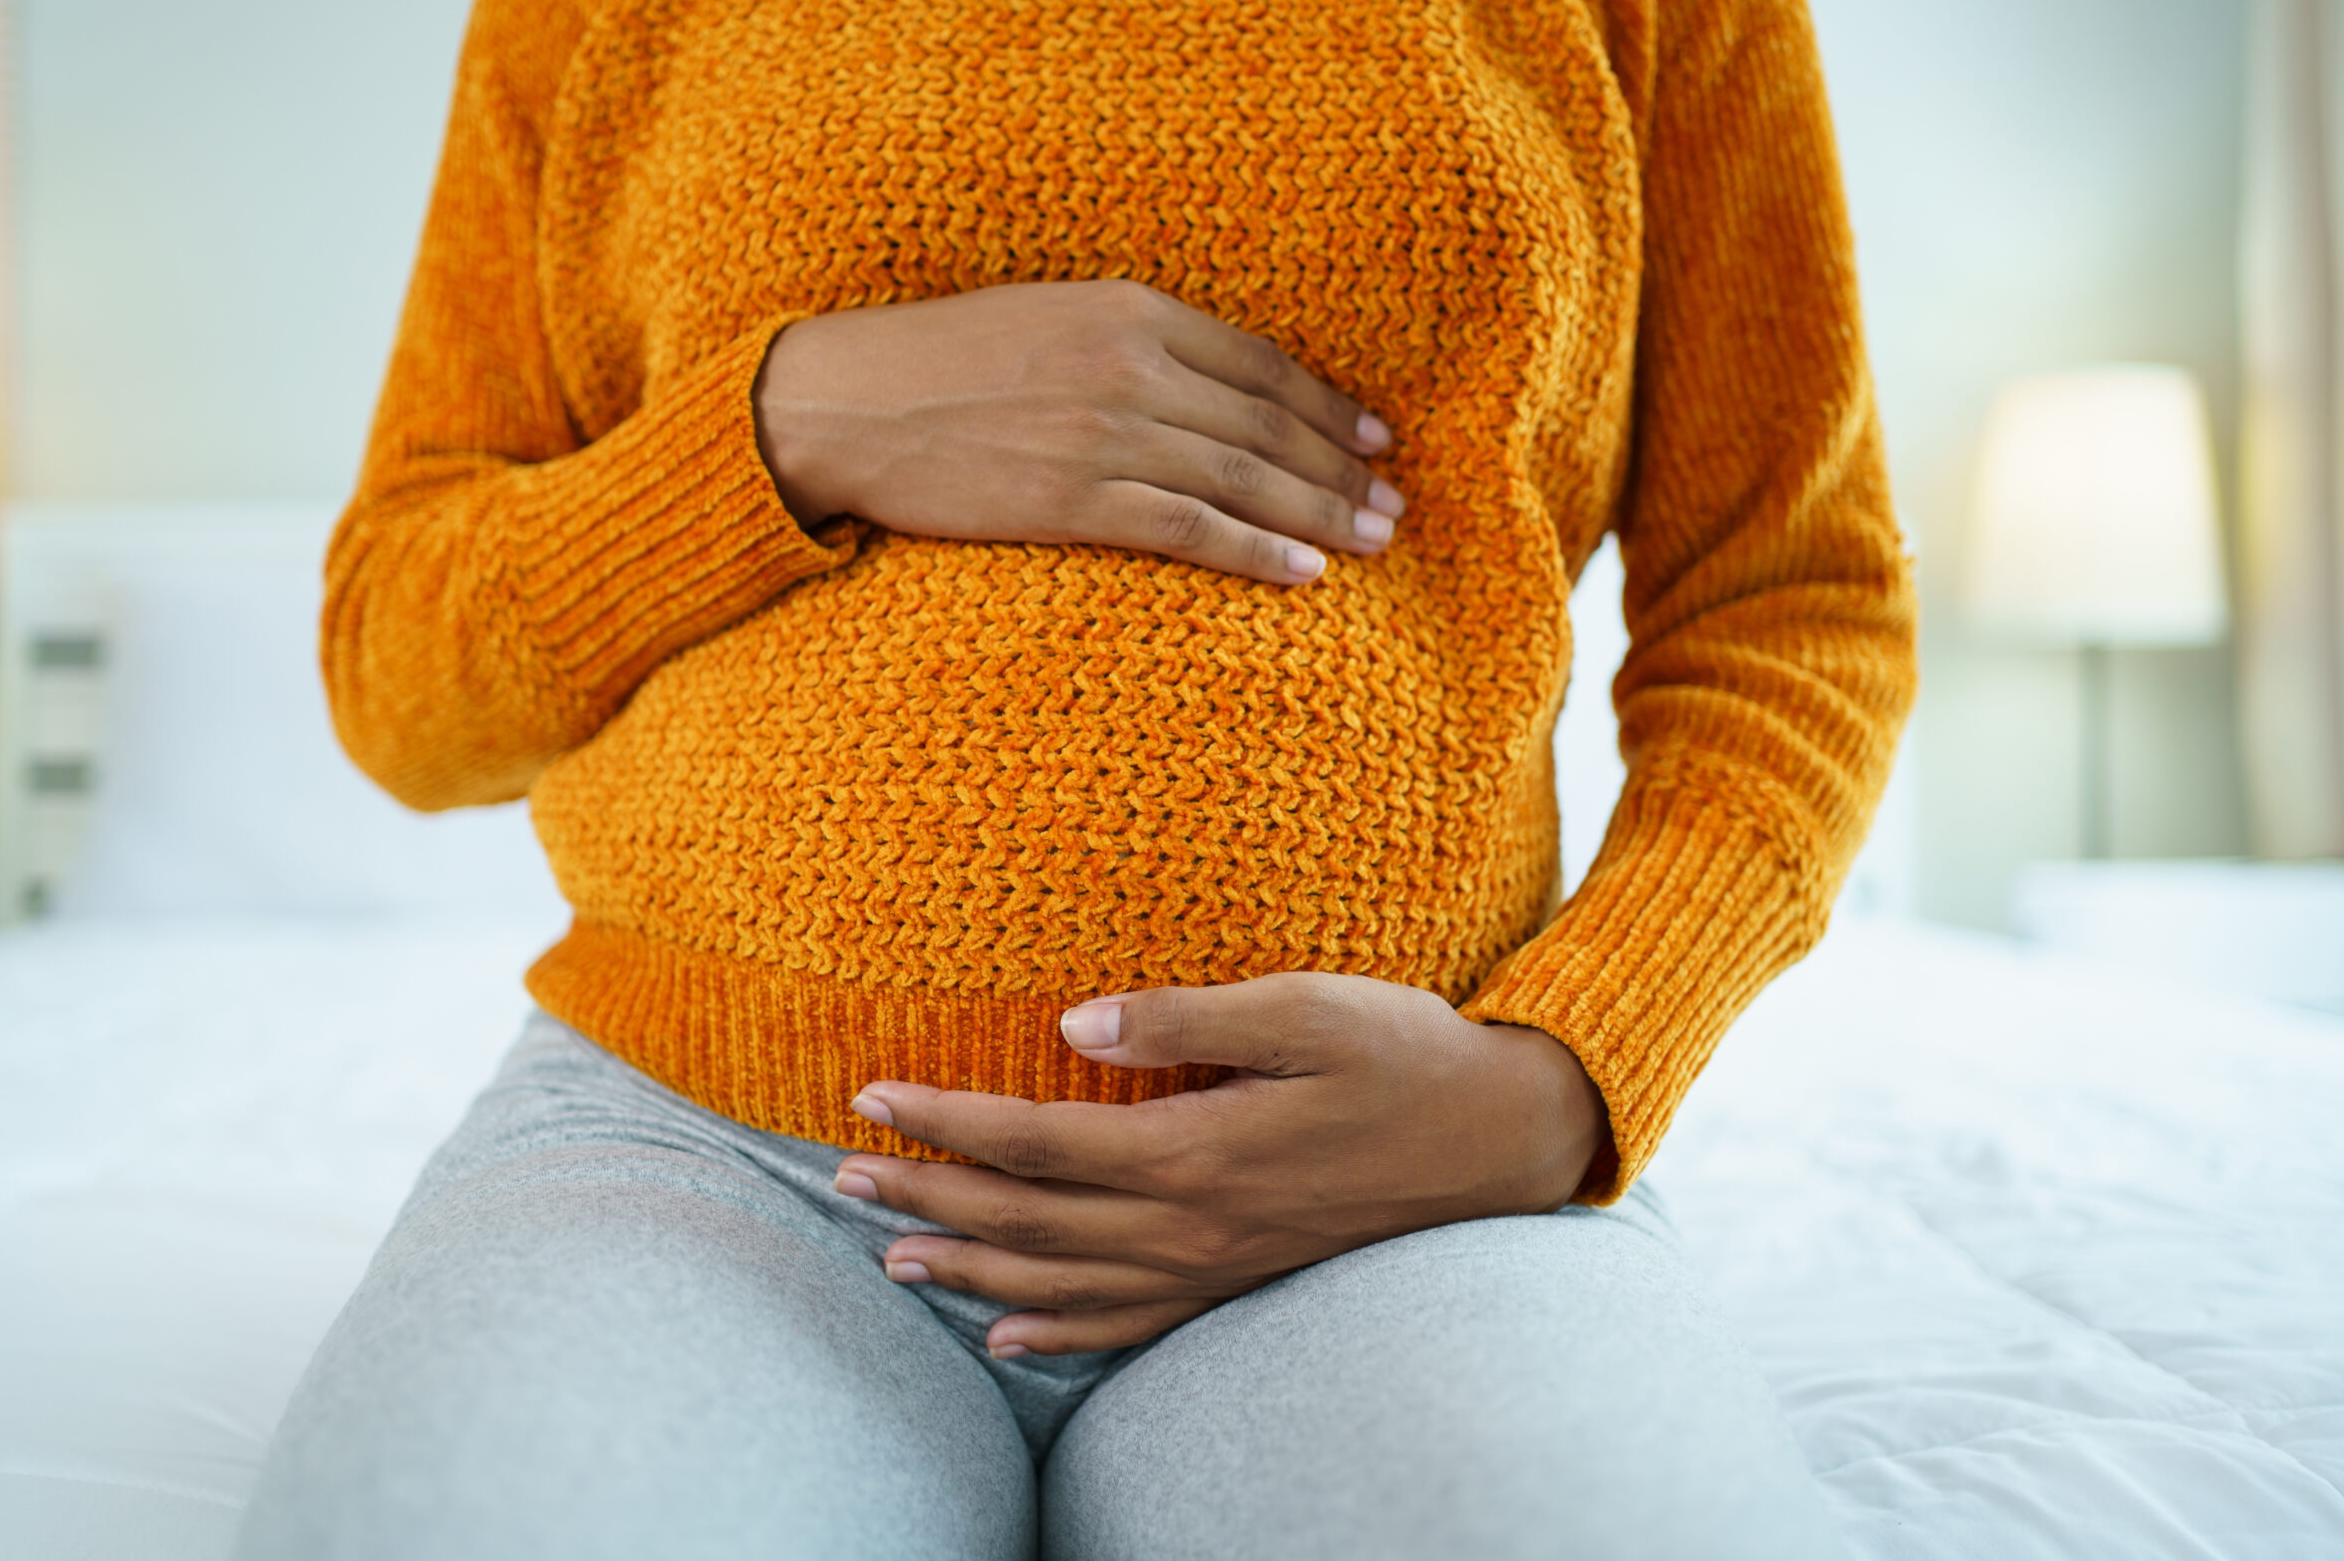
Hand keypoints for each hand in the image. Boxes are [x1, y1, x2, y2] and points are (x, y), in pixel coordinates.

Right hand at [751, 279, 1404, 585]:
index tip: (1374, 436)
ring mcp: (1104, 433)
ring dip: (1320, 512)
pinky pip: (1189, 527)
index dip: (1327, 404)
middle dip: (1341, 466)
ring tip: (1371, 539)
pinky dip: (1255, 550)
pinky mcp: (1072, 497)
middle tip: (1394, 501)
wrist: (841, 401)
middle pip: (1267, 422)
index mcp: (1127, 309)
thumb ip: (1129, 342)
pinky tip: (1304, 573)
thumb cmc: (936, 362)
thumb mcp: (1046, 319)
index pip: (1258, 363)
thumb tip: (1208, 388)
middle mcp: (1129, 365)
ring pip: (1243, 477)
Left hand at [831, 974, 1609, 1356]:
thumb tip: (1070, 1026)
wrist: (1502, 1138)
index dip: (944, 1125)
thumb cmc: (1405, 1052)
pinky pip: (1128, 1326)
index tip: (869, 1099)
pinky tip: (1007, 1336)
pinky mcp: (1238, 1280)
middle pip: (1027, 1222)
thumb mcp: (1305, 1007)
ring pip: (1061, 1284)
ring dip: (969, 1271)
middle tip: (841, 1179)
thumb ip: (1184, 1018)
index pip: (1033, 1144)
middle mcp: (1190, 1223)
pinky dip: (1057, 1334)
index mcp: (1194, 1149)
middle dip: (927, 1200)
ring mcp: (1214, 1264)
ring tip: (892, 1256)